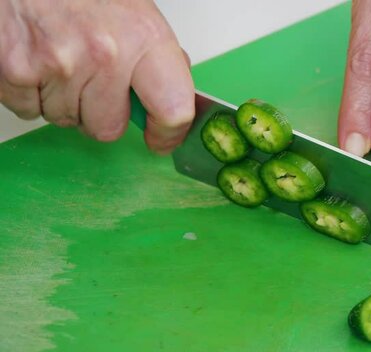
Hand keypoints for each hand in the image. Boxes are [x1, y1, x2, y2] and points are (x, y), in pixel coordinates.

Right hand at [0, 0, 193, 153]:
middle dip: (100, 114)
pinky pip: (30, 111)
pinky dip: (31, 93)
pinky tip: (36, 60)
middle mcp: (105, 54)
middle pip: (108, 128)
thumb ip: (155, 56)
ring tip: (59, 58)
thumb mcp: (135, 11)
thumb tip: (173, 92)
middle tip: (91, 80)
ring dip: (64, 100)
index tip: (162, 139)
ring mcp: (59, 65)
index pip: (173, 109)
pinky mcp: (17, 72)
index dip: (168, 133)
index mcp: (143, 37)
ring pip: (67, 120)